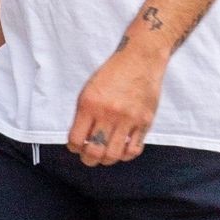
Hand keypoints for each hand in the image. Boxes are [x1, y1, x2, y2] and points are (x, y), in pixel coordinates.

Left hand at [68, 43, 164, 164]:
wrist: (140, 59)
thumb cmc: (113, 73)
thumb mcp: (89, 89)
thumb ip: (84, 114)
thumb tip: (81, 140)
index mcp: (89, 104)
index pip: (76, 139)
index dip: (74, 148)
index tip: (76, 147)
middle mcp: (108, 113)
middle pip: (94, 152)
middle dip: (88, 159)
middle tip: (89, 157)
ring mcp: (128, 119)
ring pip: (113, 155)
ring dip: (106, 160)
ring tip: (105, 156)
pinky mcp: (145, 122)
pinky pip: (133, 150)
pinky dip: (125, 155)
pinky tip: (121, 150)